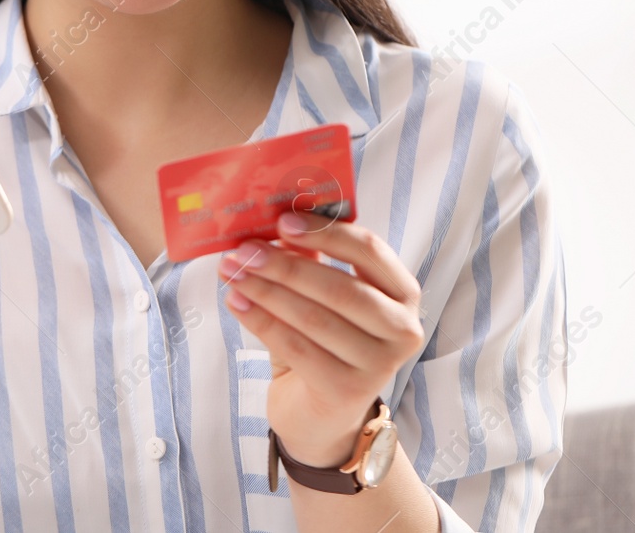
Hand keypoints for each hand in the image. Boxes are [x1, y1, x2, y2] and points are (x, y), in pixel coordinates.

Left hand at [219, 210, 424, 467]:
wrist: (322, 415)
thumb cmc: (323, 344)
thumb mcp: (322, 297)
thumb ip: (310, 259)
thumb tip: (275, 222)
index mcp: (402, 292)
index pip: (370, 250)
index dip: (326, 231)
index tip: (282, 220)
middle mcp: (402, 328)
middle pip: (340, 288)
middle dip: (286, 265)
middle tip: (244, 250)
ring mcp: (379, 364)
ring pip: (315, 318)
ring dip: (266, 291)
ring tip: (232, 272)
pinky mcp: (347, 390)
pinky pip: (296, 347)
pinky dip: (261, 320)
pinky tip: (235, 302)